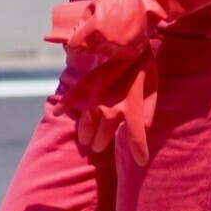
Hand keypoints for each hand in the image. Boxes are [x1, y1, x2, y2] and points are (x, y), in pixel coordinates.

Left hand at [45, 0, 149, 59]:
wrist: (149, 0)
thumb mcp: (97, 3)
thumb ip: (85, 19)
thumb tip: (76, 31)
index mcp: (94, 29)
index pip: (74, 47)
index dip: (71, 45)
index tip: (72, 42)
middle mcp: (105, 42)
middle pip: (89, 49)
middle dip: (89, 41)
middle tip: (98, 28)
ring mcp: (119, 49)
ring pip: (103, 52)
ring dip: (103, 44)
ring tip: (113, 27)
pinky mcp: (131, 52)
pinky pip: (117, 53)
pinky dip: (117, 46)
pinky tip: (123, 33)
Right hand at [53, 48, 158, 165]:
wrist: (134, 47)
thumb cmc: (146, 72)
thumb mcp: (153, 95)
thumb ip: (147, 117)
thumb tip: (142, 132)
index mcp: (131, 112)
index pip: (134, 138)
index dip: (139, 152)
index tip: (141, 163)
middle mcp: (111, 110)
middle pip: (102, 138)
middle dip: (100, 143)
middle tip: (99, 144)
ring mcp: (96, 99)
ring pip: (87, 125)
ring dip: (86, 134)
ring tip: (85, 139)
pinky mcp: (87, 86)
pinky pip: (72, 98)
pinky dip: (63, 105)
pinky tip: (57, 111)